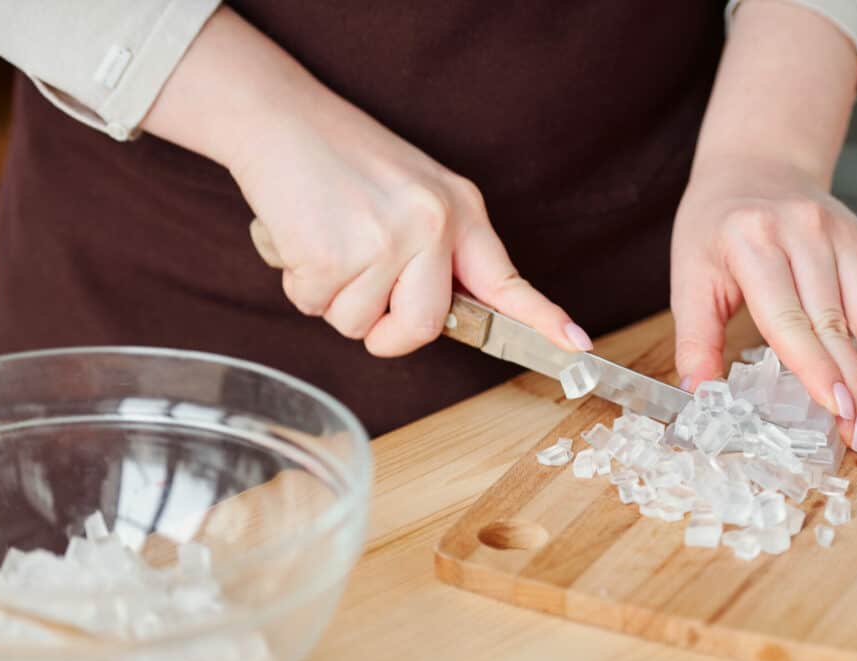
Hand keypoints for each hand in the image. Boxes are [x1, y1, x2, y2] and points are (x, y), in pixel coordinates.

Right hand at [142, 7, 591, 357]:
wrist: (279, 117)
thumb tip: (437, 314)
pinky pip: (315, 306)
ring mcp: (386, 241)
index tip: (577, 347)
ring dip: (331, 296)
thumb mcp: (413, 192)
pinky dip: (299, 282)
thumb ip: (436, 249)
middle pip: (419, 329)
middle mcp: (432, 226)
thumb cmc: (342, 159)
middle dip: (384, 331)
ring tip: (326, 239)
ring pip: (357, 324)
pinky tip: (301, 235)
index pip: (506, 279)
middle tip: (362, 290)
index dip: (542, 320)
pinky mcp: (335, 254)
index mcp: (458, 210)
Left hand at [670, 157, 856, 451]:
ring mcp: (844, 234)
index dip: (817, 368)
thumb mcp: (689, 277)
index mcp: (753, 242)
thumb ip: (695, 338)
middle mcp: (805, 233)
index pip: (790, 317)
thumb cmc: (714, 227)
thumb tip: (699, 395)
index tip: (835, 410)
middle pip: (840, 321)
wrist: (753, 167)